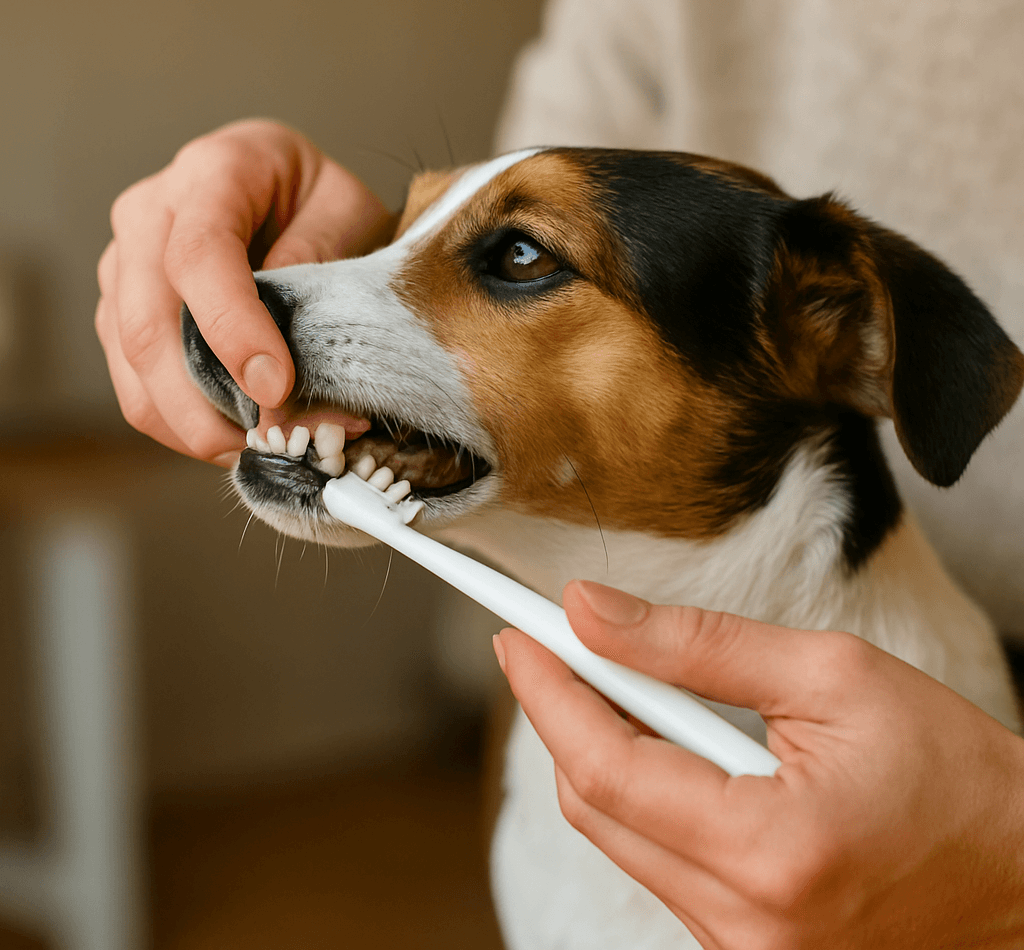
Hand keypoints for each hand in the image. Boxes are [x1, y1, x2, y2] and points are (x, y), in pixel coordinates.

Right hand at [96, 119, 391, 464]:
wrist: (282, 186)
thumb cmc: (317, 198)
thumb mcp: (346, 208)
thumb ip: (319, 256)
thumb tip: (287, 337)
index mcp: (210, 173)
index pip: (200, 256)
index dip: (233, 329)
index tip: (277, 387)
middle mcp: (148, 216)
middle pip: (149, 325)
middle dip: (207, 402)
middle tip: (274, 441)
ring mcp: (124, 268)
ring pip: (134, 368)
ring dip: (196, 426)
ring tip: (266, 447)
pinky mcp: (120, 314)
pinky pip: (136, 387)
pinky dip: (184, 427)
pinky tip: (240, 436)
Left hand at [494, 581, 1023, 949]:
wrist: (1021, 871)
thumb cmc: (953, 772)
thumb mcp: (832, 676)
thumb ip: (700, 645)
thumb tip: (595, 614)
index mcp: (772, 852)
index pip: (607, 768)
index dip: (547, 691)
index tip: (514, 634)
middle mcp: (744, 925)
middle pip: (596, 805)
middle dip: (560, 712)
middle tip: (547, 642)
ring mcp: (741, 949)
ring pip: (620, 834)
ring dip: (599, 747)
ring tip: (611, 677)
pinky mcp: (743, 948)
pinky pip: (657, 860)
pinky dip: (639, 791)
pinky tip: (655, 737)